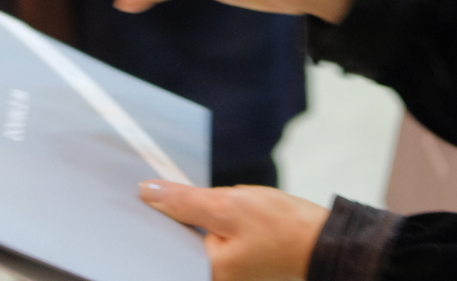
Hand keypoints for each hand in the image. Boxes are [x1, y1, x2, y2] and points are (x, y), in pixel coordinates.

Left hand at [139, 182, 327, 280]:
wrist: (323, 240)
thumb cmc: (283, 228)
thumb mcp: (229, 206)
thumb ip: (184, 202)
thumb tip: (147, 193)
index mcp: (207, 273)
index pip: (162, 245)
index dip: (147, 217)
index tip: (133, 193)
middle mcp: (213, 278)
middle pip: (174, 242)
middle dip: (165, 215)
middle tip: (149, 185)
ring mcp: (224, 273)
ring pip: (190, 239)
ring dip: (182, 216)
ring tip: (170, 190)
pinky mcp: (232, 264)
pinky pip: (205, 240)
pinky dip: (199, 221)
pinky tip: (196, 203)